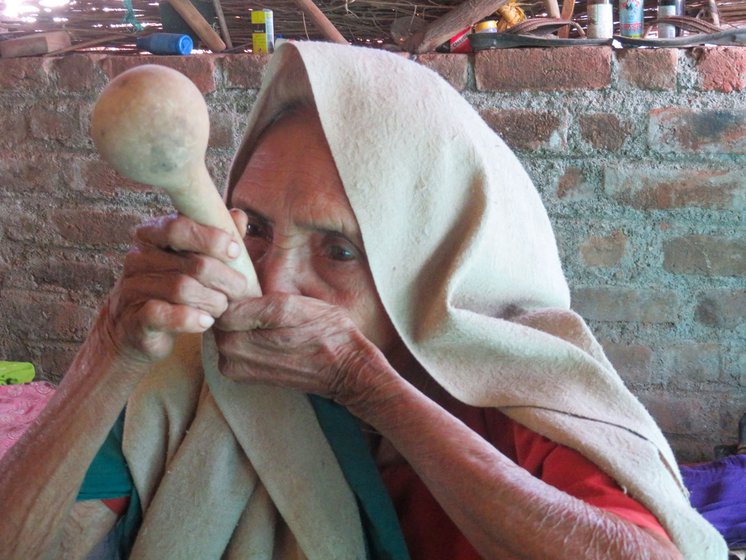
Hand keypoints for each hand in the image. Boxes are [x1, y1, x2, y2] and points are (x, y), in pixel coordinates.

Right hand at [102, 211, 248, 363]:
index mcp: (152, 236)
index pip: (179, 227)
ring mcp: (132, 288)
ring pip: (183, 289)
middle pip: (193, 264)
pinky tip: (205, 322)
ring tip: (221, 307)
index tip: (235, 251)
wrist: (137, 330)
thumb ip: (214, 239)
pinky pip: (164, 315)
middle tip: (239, 290)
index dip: (211, 238)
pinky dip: (190, 318)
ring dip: (212, 300)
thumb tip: (237, 216)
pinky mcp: (133, 319)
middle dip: (224, 278)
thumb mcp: (192, 259)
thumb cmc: (171, 288)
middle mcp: (138, 258)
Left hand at [214, 294, 389, 407]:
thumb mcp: (291, 305)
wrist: (344, 369)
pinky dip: (242, 337)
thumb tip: (223, 297)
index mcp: (240, 336)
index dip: (234, 291)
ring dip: (238, 324)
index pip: (218, 303)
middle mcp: (233, 356)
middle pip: (217, 319)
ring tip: (266, 319)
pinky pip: (230, 348)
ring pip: (223, 333)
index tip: (252, 287)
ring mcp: (236, 369)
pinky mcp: (244, 376)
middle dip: (234, 307)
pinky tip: (266, 333)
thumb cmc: (325, 331)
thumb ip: (251, 303)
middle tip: (260, 300)